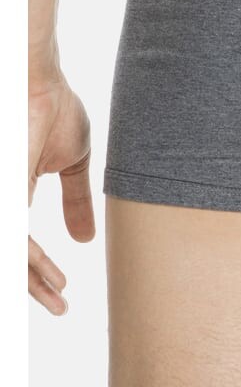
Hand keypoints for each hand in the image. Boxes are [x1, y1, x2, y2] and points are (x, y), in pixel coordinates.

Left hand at [28, 76, 94, 315]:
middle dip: (34, 286)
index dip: (38, 271)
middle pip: (13, 256)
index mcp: (15, 196)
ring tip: (56, 299)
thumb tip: (86, 238)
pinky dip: (28, 262)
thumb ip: (75, 201)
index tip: (60, 291)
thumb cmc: (52, 109)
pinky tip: (44, 278)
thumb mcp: (72, 163)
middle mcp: (6, 201)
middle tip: (59, 307)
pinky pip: (14, 240)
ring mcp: (5, 197)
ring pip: (12, 253)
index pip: (21, 246)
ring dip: (32, 281)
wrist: (39, 80)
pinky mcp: (7, 193)